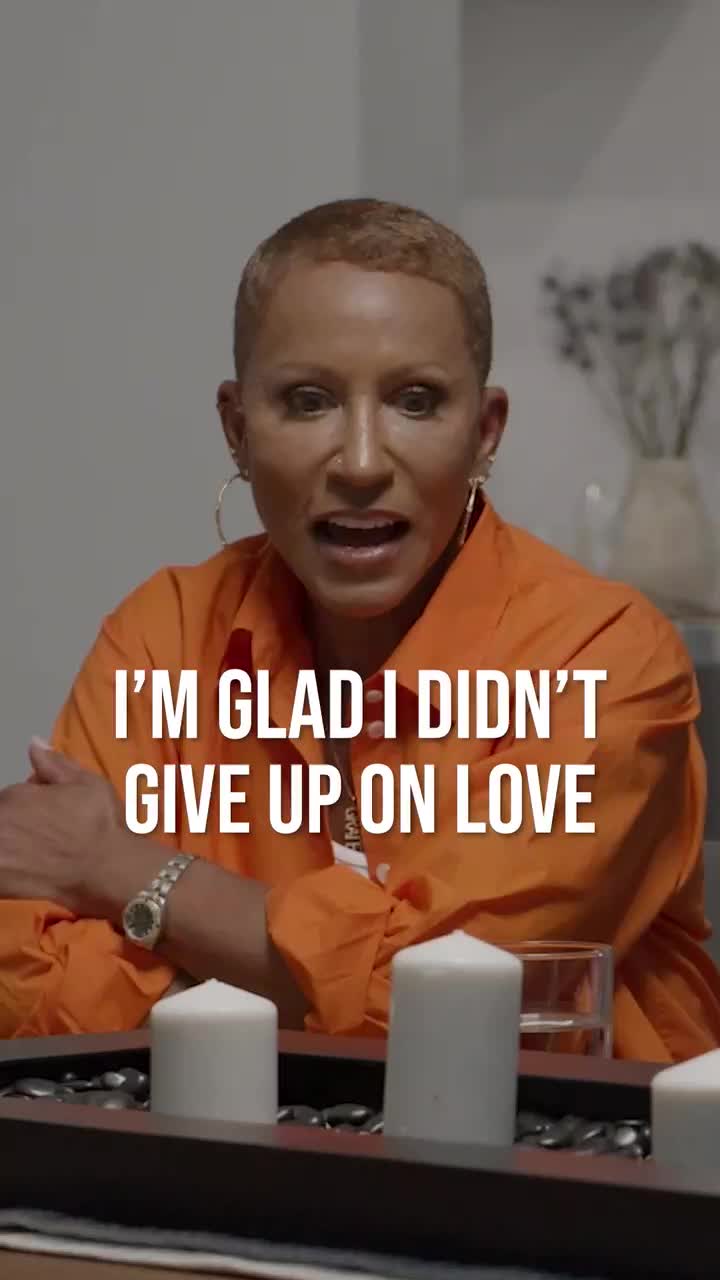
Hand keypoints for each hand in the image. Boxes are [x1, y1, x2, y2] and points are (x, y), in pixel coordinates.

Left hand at [0, 739, 126, 914]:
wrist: (105, 870)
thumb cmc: (99, 823)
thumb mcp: (86, 783)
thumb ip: (54, 763)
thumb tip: (34, 743)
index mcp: (14, 796)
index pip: (8, 799)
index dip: (27, 807)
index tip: (46, 816)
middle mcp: (0, 823)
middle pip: (2, 820)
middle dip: (16, 826)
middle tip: (44, 837)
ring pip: (1, 843)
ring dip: (12, 846)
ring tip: (36, 855)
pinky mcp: (0, 883)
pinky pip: (0, 873)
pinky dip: (9, 869)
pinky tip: (27, 870)